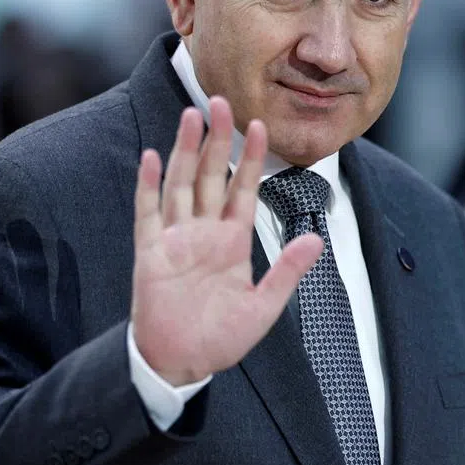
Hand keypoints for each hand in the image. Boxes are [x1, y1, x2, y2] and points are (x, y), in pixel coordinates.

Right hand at [131, 96, 322, 385]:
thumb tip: (317, 239)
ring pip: (181, 183)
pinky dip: (148, 185)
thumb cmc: (219, 339)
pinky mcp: (150, 254)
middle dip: (217, 138)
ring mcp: (175, 240)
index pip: (243, 188)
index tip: (261, 124)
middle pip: (210, 175)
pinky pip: (147, 214)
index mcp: (232, 241)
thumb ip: (287, 271)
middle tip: (222, 100)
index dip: (250, 157)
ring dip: (186, 150)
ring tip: (192, 116)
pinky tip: (151, 157)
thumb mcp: (263, 307)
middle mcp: (203, 233)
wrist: (180, 365)